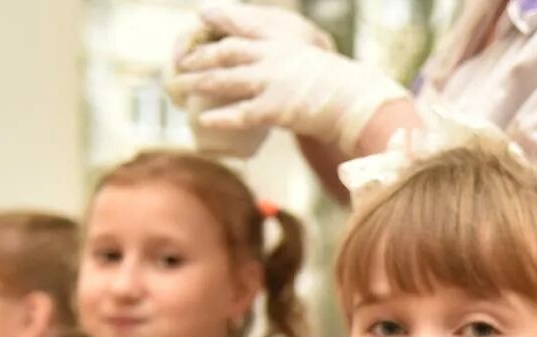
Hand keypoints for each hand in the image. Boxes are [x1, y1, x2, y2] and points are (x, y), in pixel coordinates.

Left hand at [167, 6, 333, 156]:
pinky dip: (219, 116)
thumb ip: (291, 64)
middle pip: (226, 52)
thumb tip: (275, 72)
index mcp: (283, 42)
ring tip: (179, 87)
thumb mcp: (313, 62)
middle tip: (181, 62)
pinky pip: (239, 113)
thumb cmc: (341, 86)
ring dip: (198, 82)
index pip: (243, 26)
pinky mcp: (274, 108)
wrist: (357, 102)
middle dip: (200, 56)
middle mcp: (273, 57)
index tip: (201, 17)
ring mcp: (271, 82)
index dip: (219, 21)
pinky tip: (202, 119)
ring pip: (224, 80)